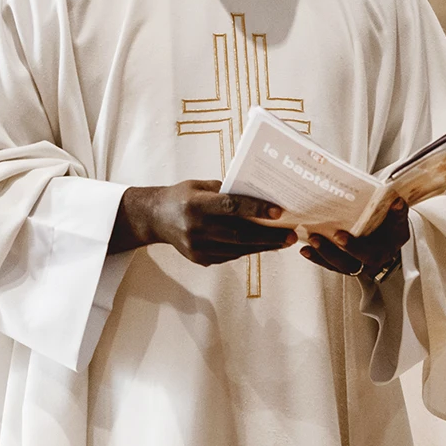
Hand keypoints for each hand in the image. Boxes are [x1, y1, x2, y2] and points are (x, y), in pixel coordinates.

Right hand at [110, 182, 296, 266]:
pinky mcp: (200, 259)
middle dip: (269, 235)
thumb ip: (225, 192)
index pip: (231, 207)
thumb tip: (258, 197)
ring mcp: (197, 247)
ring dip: (263, 246)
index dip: (256, 209)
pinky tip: (262, 245)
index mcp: (195, 204)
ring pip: (238, 248)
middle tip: (291, 234)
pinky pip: (230, 255)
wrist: (154, 218)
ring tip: (283, 241)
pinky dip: (248, 250)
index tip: (279, 212)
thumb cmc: (181, 196)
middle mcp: (196, 227)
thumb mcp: (200, 186)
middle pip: (240, 233)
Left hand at [300, 199, 409, 281]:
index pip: (369, 254)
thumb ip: (397, 213)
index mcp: (383, 252)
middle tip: (319, 238)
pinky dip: (316, 257)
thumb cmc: (391, 228)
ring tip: (311, 241)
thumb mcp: (398, 220)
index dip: (354, 247)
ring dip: (322, 254)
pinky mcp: (343, 263)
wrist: (387, 236)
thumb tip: (397, 202)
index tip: (339, 236)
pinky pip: (329, 264)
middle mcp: (369, 262)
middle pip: (351, 263)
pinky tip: (306, 249)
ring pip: (338, 265)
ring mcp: (356, 264)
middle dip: (332, 252)